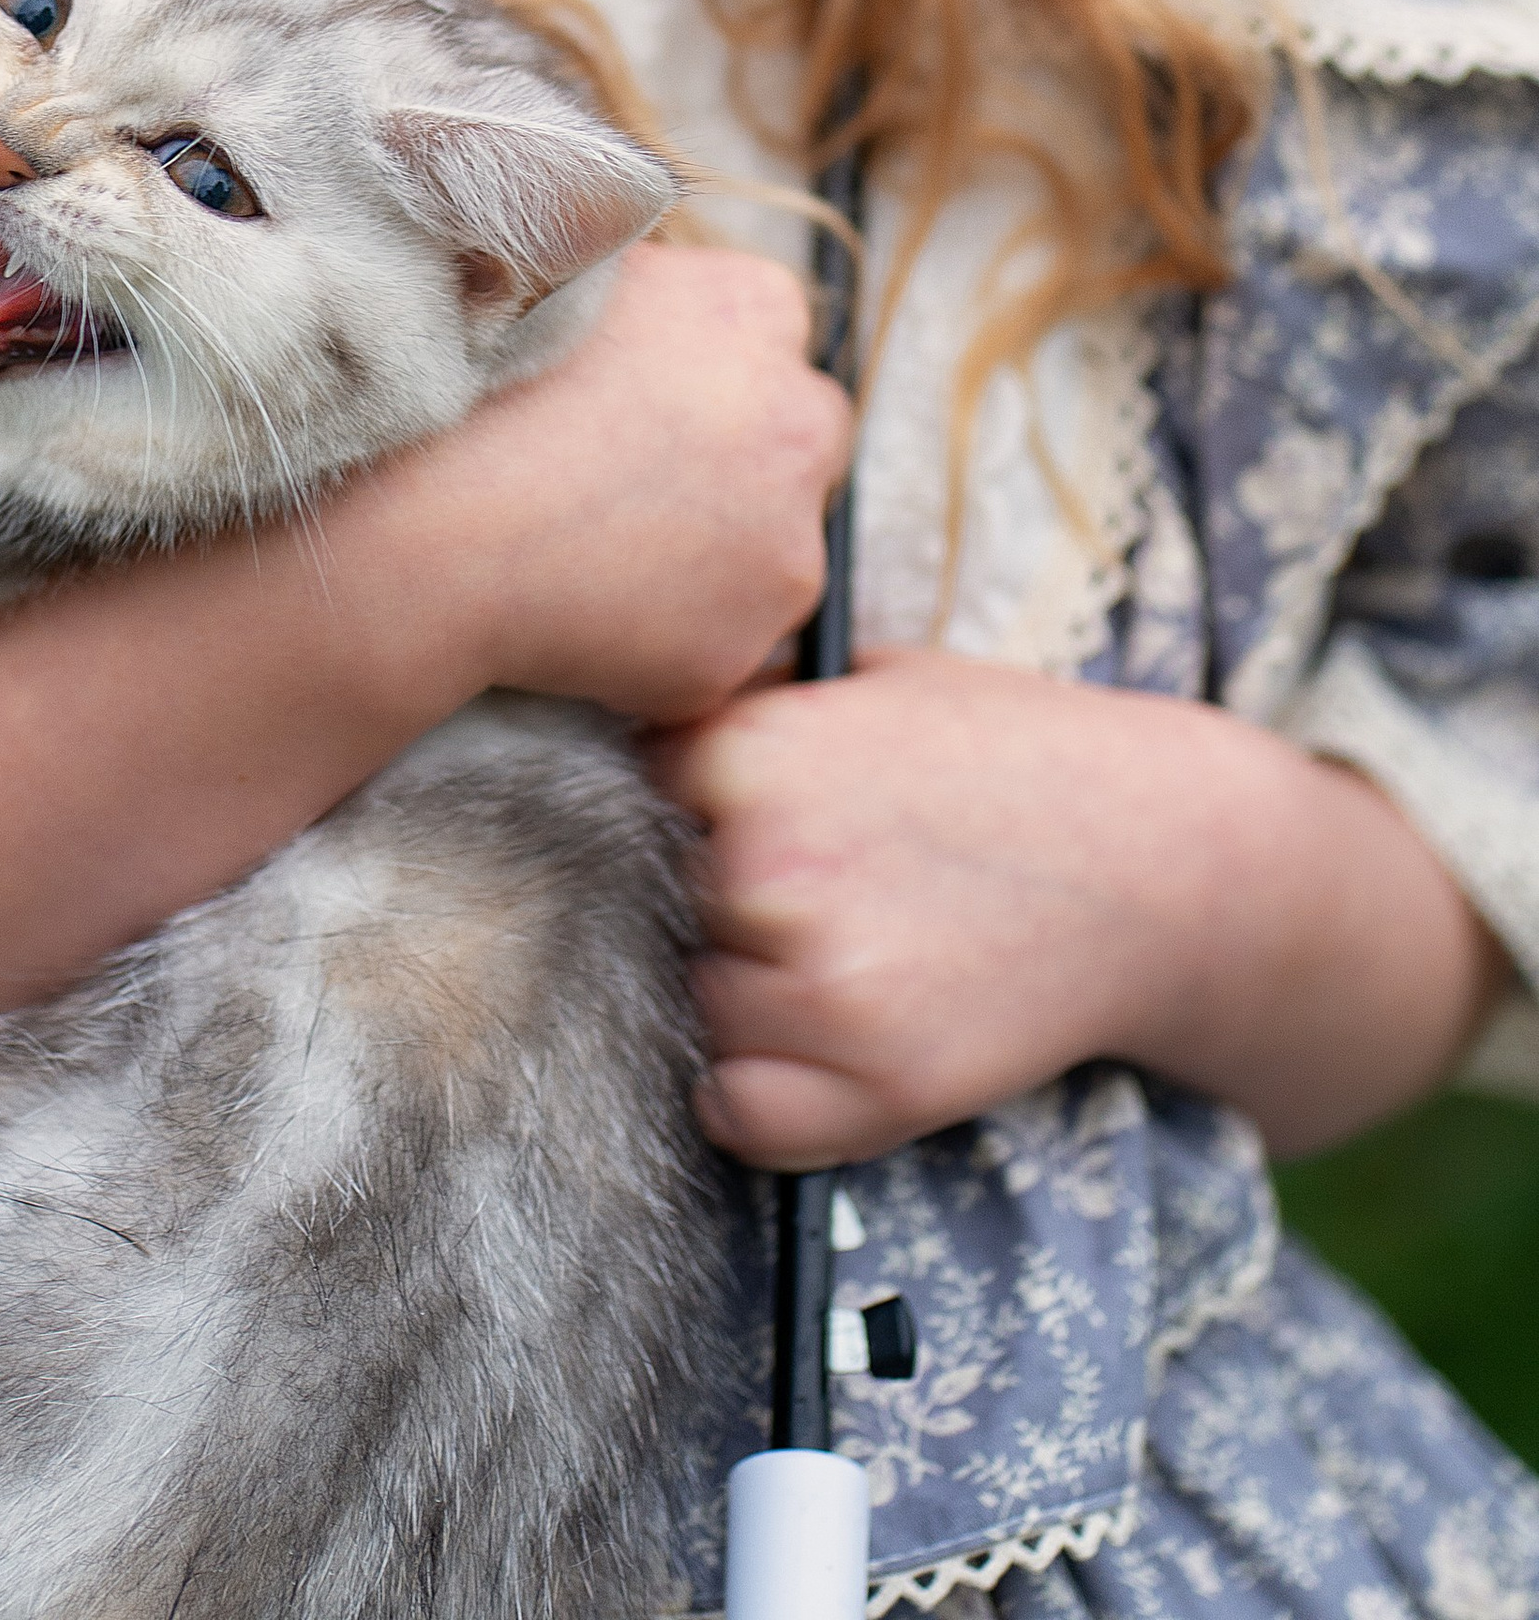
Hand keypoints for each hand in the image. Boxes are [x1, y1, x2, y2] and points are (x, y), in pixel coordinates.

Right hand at [371, 241, 848, 727]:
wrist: (434, 530)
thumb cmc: (480, 386)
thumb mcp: (563, 274)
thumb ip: (637, 277)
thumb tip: (645, 272)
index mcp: (755, 308)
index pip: (774, 331)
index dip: (709, 366)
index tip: (651, 394)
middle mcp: (800, 418)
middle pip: (802, 433)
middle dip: (747, 455)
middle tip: (642, 476)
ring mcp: (787, 540)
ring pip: (774, 544)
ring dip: (717, 550)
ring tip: (598, 548)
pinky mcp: (748, 642)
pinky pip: (726, 636)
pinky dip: (677, 632)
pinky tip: (591, 610)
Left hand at [657, 647, 1511, 1166]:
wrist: (1165, 863)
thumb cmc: (1012, 751)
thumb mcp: (867, 678)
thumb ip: (746, 703)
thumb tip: (623, 704)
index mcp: (753, 753)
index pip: (633, 790)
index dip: (682, 798)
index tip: (733, 802)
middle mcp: (768, 874)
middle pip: (655, 902)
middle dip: (710, 893)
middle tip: (812, 877)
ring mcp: (820, 992)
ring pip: (695, 1005)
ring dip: (740, 988)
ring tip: (845, 943)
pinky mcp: (874, 1090)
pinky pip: (738, 1109)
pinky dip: (762, 1088)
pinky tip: (827, 1031)